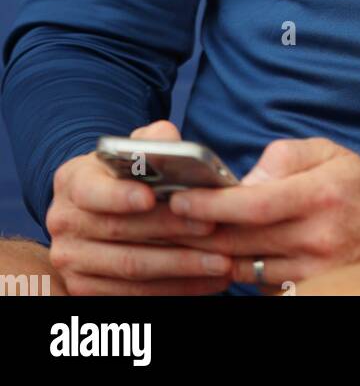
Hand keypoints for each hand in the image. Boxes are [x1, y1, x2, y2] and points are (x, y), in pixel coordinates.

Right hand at [46, 120, 233, 294]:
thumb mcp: (131, 151)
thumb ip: (151, 140)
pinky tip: (208, 280)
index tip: (152, 197)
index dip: (121, 196)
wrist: (96, 214)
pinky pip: (135, 295)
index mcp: (72, 182)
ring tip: (221, 260)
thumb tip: (168, 139)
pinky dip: (176, 289)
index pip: (91, 191)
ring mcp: (71, 261)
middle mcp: (64, 222)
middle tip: (211, 227)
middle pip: (120, 232)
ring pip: (131, 269)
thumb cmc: (123, 176)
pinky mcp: (85, 291)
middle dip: (170, 229)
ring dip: (181, 267)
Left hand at [167, 137, 359, 289]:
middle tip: (171, 219)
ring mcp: (317, 271)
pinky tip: (225, 253)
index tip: (181, 201)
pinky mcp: (311, 291)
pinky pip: (261, 287)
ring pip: (247, 268)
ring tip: (190, 236)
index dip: (213, 205)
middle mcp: (320, 238)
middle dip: (201, 231)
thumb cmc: (351, 182)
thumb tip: (245, 181)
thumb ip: (284, 157)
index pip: (255, 205)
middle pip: (243, 241)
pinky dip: (240, 271)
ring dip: (215, 253)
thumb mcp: (326, 151)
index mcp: (322, 195)